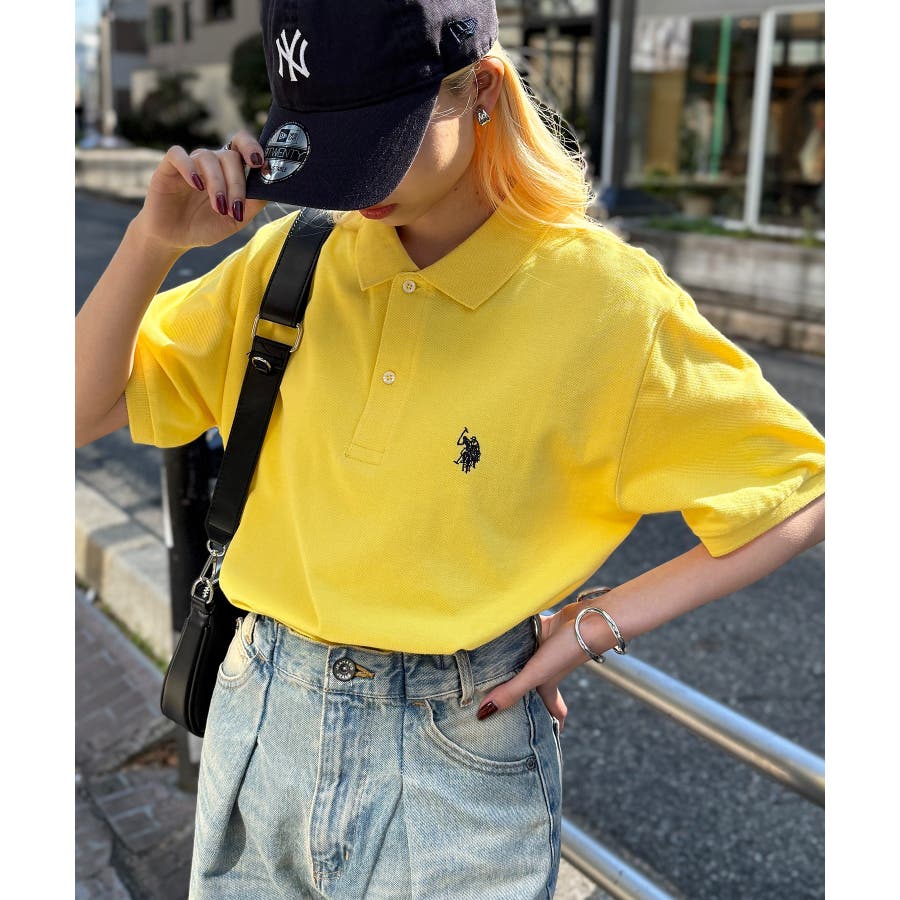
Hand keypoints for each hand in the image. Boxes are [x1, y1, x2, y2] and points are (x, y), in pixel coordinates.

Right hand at [133, 130, 268, 252]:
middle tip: (234, 208)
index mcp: (228, 171)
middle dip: (236, 184)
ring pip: (208, 157)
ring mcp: (190, 163)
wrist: (175, 238)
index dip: (253, 147)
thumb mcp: (235, 220)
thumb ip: (253, 204)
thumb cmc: (205, 226)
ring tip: (219, 208)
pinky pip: (178, 155)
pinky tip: (197, 186)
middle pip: (230, 156)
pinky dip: (189, 168)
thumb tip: (269, 188)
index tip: (260, 163)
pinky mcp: (168, 168)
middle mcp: (211, 163)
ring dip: (218, 183)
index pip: (242, 146)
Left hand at [475, 604, 612, 732]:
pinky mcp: (544, 627)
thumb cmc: (567, 650)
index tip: (549, 734)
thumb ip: (512, 691)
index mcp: (548, 684)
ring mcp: (544, 647)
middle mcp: (546, 667)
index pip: (552, 709)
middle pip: (532, 683)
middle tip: (501, 698)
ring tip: (490, 662)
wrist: (587, 618)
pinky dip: (516, 632)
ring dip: (512, 658)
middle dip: (521, 690)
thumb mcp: (537, 674)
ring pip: (525, 656)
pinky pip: (526, 632)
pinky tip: (500, 629)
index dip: (552, 722)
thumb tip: (484, 714)